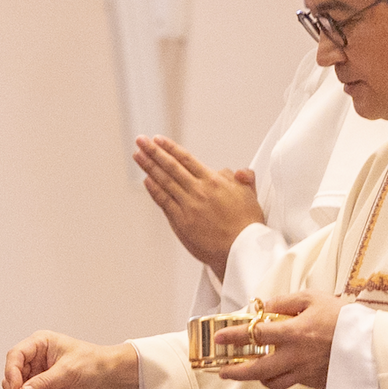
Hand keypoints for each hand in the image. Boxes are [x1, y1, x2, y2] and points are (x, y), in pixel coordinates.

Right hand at [4, 331, 137, 388]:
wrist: (105, 375)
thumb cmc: (91, 363)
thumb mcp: (69, 371)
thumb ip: (45, 382)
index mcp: (39, 343)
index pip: (16, 355)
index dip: (12, 372)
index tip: (16, 388)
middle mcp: (33, 357)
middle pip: (11, 371)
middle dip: (13, 387)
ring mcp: (35, 372)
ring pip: (13, 385)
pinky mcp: (38, 387)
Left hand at [134, 136, 263, 278]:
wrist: (240, 249)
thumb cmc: (247, 224)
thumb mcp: (250, 195)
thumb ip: (243, 178)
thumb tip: (235, 171)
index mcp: (214, 181)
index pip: (187, 159)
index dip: (170, 148)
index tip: (158, 139)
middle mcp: (198, 191)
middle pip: (171, 167)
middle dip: (154, 152)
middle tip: (140, 140)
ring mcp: (188, 206)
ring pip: (164, 182)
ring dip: (149, 167)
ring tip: (137, 155)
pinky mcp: (181, 222)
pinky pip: (164, 202)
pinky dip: (154, 190)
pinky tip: (146, 180)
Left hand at [217, 293, 341, 388]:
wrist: (373, 340)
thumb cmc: (344, 316)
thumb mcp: (314, 298)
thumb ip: (286, 301)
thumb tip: (264, 306)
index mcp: (295, 332)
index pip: (256, 335)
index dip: (234, 336)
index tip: (219, 338)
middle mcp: (296, 356)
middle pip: (257, 370)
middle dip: (236, 372)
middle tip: (223, 371)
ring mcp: (305, 372)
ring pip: (272, 383)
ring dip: (257, 379)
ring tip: (248, 373)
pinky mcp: (314, 381)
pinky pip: (291, 384)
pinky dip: (279, 379)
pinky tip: (277, 371)